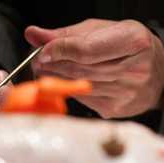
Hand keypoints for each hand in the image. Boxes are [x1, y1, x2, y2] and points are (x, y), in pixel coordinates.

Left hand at [26, 19, 163, 117]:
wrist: (158, 74)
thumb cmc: (127, 47)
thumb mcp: (101, 31)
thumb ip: (65, 34)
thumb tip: (33, 34)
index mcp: (133, 41)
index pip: (85, 49)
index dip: (59, 50)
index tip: (42, 50)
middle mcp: (133, 68)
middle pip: (79, 68)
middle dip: (52, 63)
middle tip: (37, 59)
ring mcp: (125, 92)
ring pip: (77, 84)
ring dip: (54, 77)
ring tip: (45, 69)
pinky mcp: (114, 109)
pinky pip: (81, 98)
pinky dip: (66, 88)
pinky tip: (61, 81)